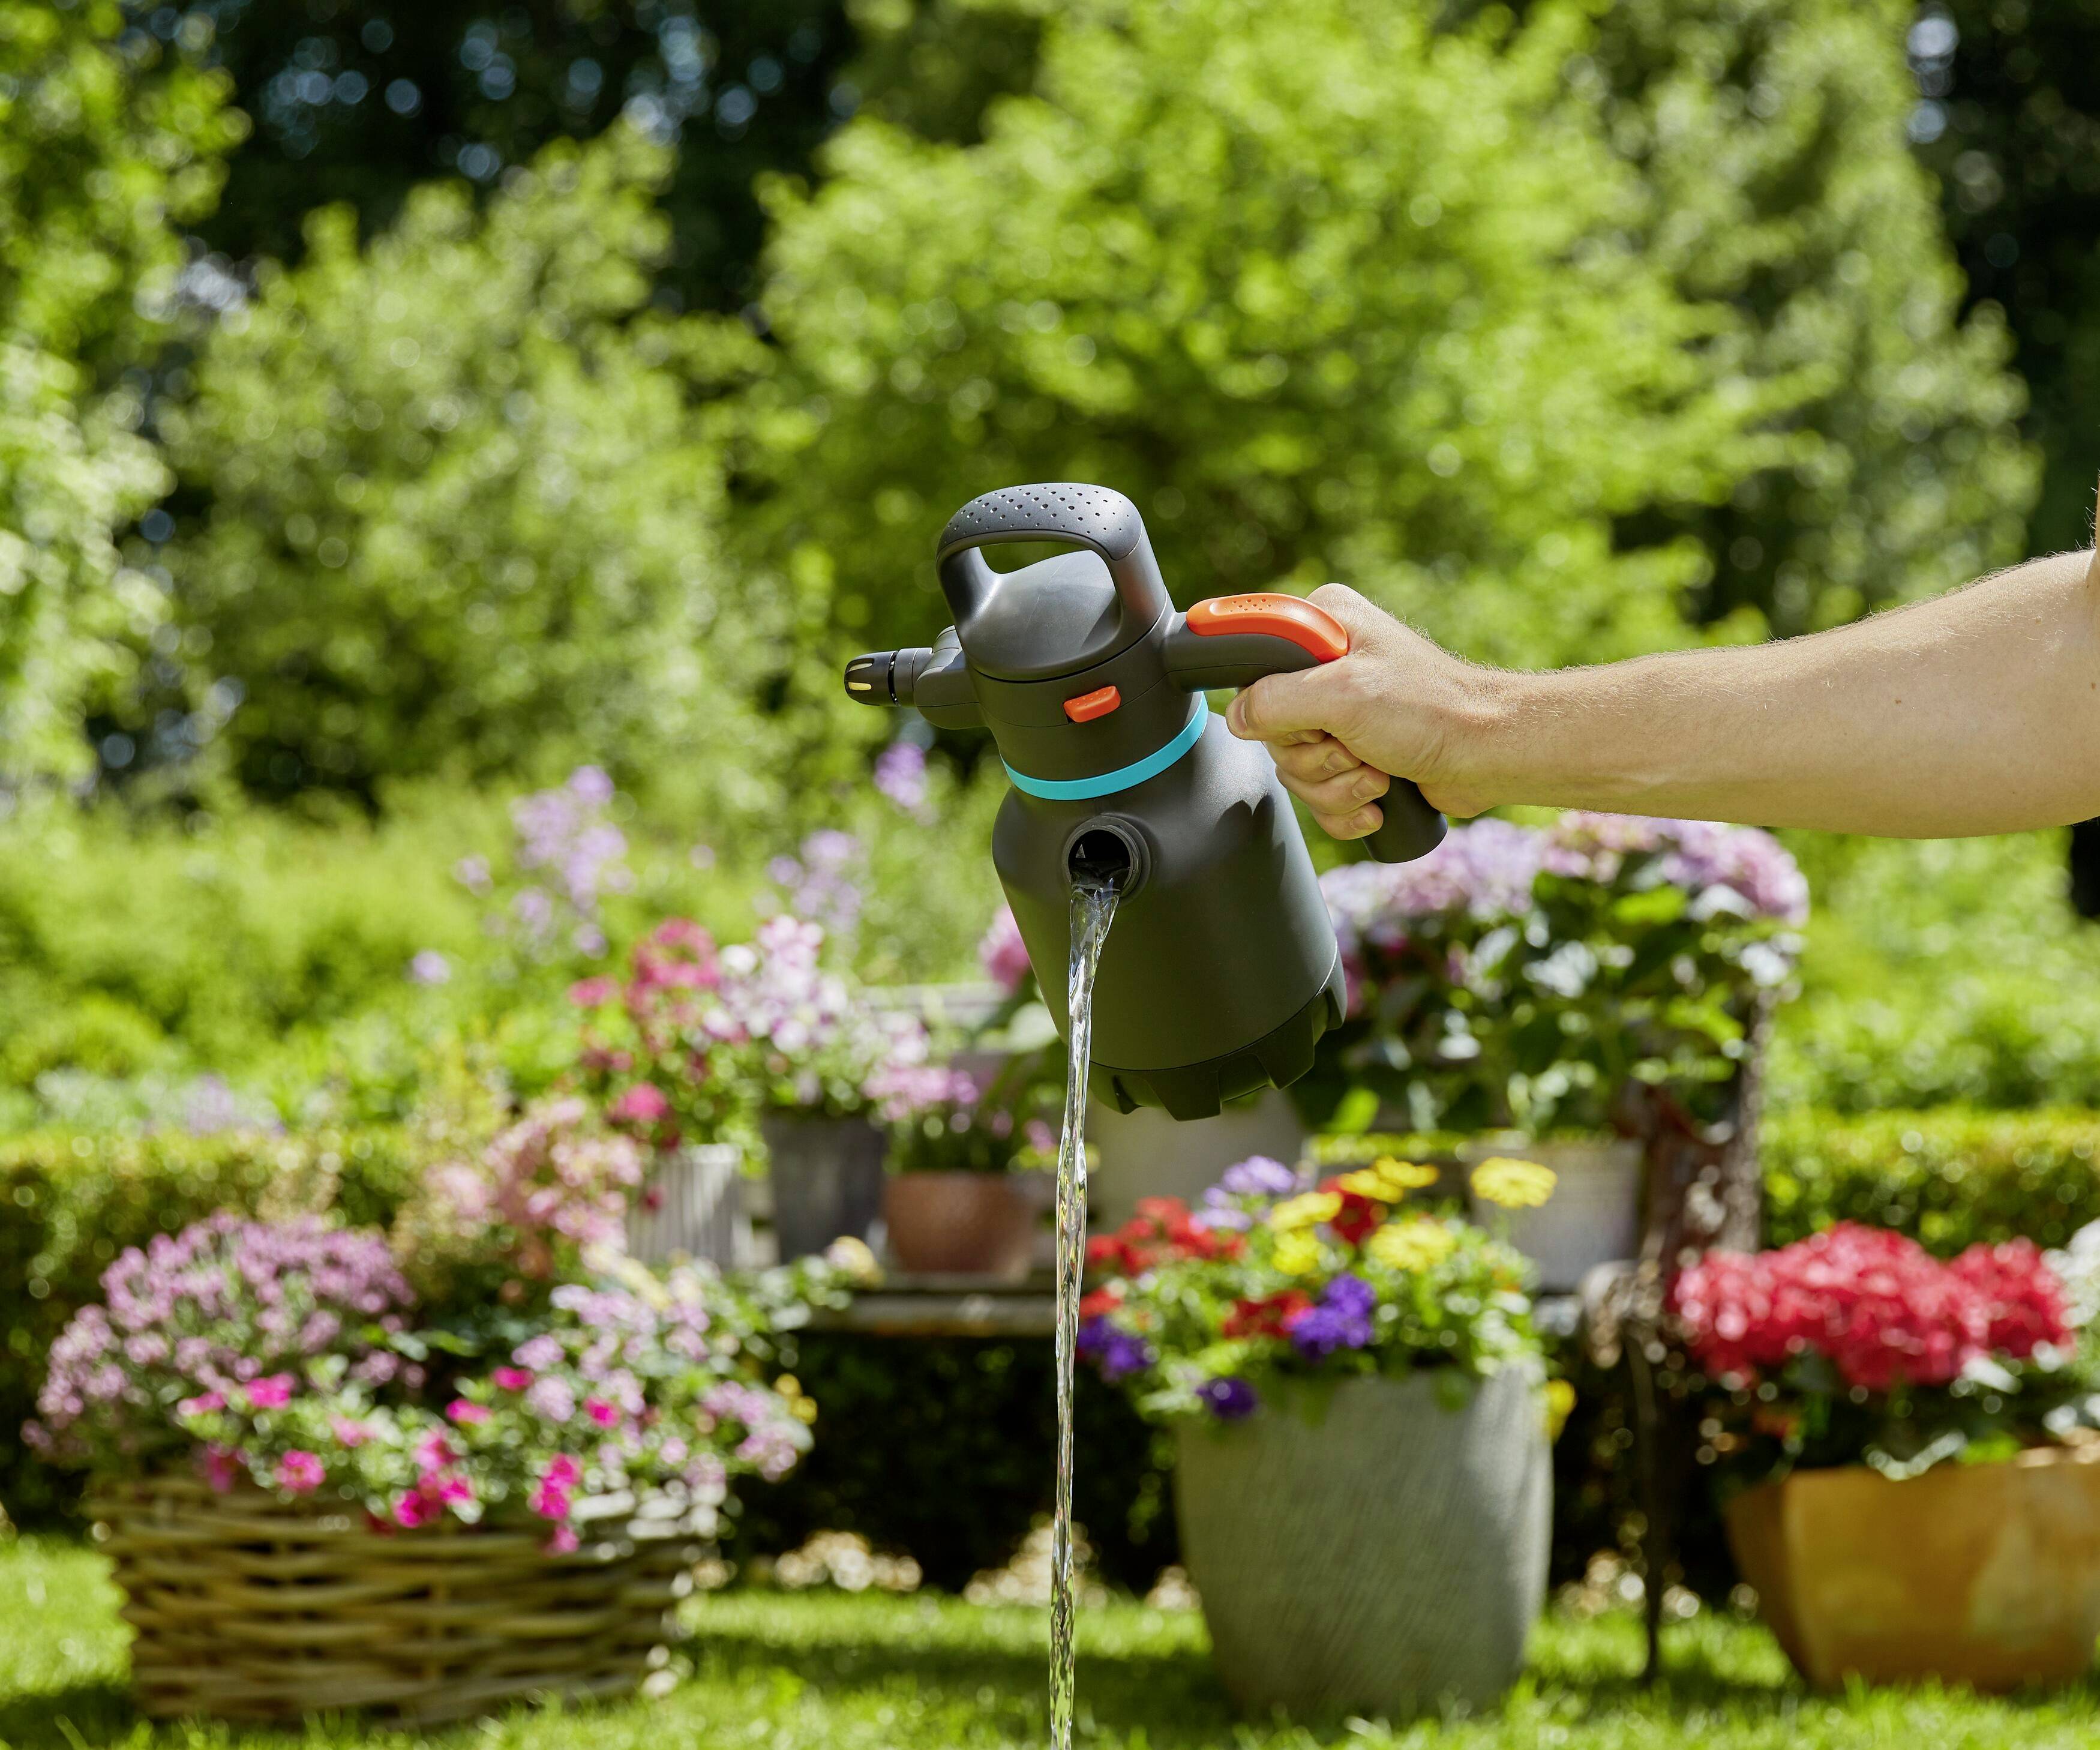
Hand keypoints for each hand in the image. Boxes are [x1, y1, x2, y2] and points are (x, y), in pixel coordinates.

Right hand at [1223, 583, 1484, 839]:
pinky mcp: (1353, 752)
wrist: (1487, 755)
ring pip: (1294, 767)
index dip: (1274, 707)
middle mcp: (1325, 665)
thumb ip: (1275, 700)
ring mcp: (1338, 712)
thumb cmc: (1432, 712)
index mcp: (1322, 626)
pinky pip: (1318, 793)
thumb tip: (1236, 718)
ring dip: (1335, 786)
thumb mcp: (1343, 695)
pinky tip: (1377, 800)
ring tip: (1377, 773)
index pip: (1253, 665)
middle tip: (1354, 748)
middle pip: (1271, 729)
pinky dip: (1345, 806)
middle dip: (1315, 757)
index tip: (1314, 719)